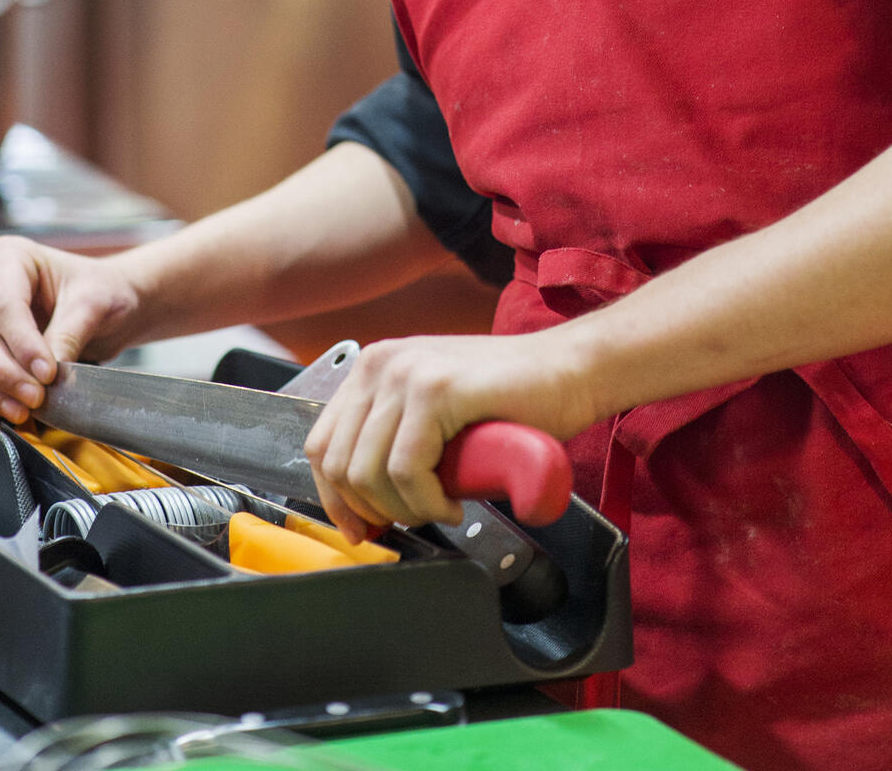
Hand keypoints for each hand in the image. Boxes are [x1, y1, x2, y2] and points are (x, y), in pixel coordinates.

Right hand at [0, 236, 143, 421]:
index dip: (23, 345)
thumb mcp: (94, 305)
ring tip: (22, 410)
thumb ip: (67, 336)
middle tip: (35, 397)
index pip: (5, 306)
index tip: (48, 373)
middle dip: (3, 372)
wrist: (103, 308)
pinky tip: (6, 408)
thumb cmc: (100, 293)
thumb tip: (43, 375)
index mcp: (10, 256)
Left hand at [302, 329, 593, 540]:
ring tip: (440, 507)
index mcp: (374, 368)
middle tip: (415, 518)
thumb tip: (360, 502)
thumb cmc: (511, 400)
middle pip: (340, 464)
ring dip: (405, 509)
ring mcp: (408, 372)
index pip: (321, 444)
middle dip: (373, 511)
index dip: (335, 499)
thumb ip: (395, 438)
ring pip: (369, 472)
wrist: (570, 371)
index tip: (361, 528)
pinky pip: (407, 470)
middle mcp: (382, 363)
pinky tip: (454, 501)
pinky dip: (428, 502)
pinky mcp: (438, 389)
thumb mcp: (435, 414)